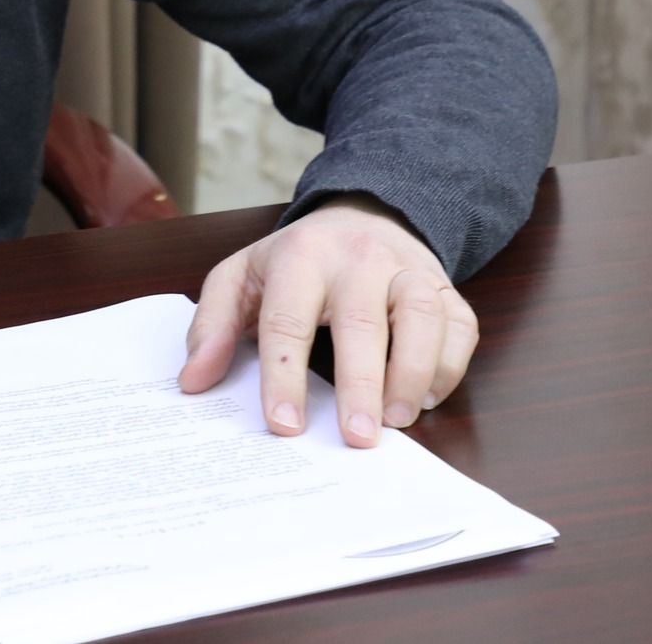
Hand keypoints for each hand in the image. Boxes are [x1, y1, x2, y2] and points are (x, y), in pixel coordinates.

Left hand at [177, 194, 477, 447]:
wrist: (364, 213)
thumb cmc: (297, 260)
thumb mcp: (242, 275)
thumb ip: (212, 324)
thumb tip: (192, 381)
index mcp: (300, 256)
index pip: (288, 319)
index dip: (283, 375)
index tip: (283, 425)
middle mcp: (358, 258)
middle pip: (361, 322)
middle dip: (359, 384)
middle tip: (356, 438)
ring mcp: (408, 270)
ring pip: (422, 317)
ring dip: (413, 373)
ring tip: (396, 420)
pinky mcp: (446, 287)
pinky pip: (459, 326)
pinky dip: (448, 365)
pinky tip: (425, 396)